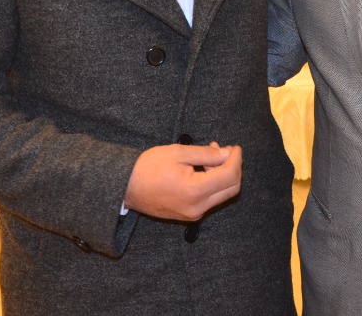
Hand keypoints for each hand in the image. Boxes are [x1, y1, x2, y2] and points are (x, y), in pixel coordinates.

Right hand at [123, 142, 241, 221]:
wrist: (125, 187)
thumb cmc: (148, 167)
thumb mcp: (179, 153)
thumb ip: (206, 154)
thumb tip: (227, 153)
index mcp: (195, 192)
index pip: (229, 176)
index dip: (236, 159)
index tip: (234, 146)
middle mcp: (197, 208)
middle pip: (231, 189)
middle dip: (233, 168)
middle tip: (224, 150)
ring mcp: (193, 214)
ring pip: (221, 195)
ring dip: (222, 175)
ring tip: (209, 155)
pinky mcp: (188, 216)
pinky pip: (209, 200)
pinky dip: (212, 184)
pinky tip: (202, 169)